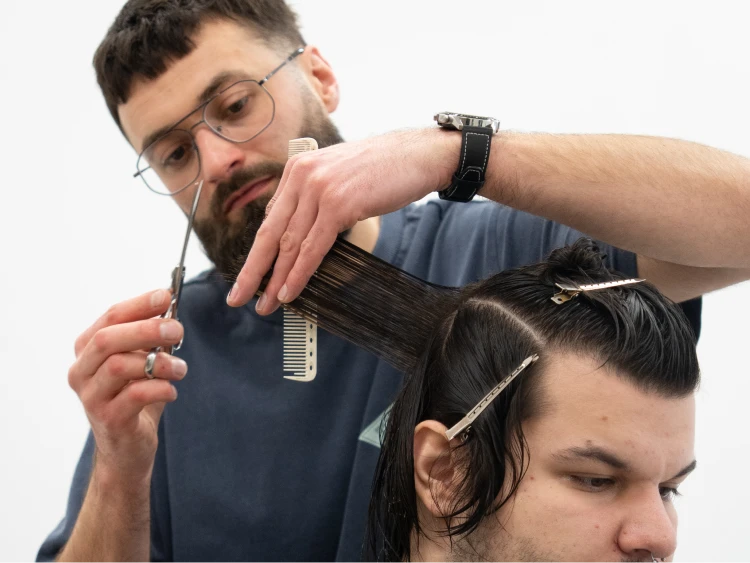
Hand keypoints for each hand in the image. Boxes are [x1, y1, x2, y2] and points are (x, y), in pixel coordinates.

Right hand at [67, 289, 186, 482]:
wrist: (127, 450)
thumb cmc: (136, 398)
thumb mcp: (144, 362)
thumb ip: (152, 337)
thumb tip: (170, 305)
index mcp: (87, 350)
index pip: (109, 317)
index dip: (138, 305)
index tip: (166, 296)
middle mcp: (81, 371)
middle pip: (108, 339)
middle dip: (146, 329)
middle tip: (177, 329)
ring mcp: (91, 397)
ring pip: (120, 366)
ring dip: (159, 362)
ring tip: (181, 368)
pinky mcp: (108, 420)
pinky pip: (134, 395)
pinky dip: (160, 388)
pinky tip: (172, 390)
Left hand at [227, 128, 458, 312]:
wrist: (418, 155)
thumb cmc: (383, 170)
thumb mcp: (337, 178)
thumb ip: (315, 200)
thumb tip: (301, 237)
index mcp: (297, 169)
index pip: (272, 219)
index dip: (259, 252)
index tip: (250, 275)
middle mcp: (302, 176)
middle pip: (270, 233)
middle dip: (253, 270)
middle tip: (238, 297)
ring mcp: (319, 189)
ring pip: (289, 244)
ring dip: (275, 279)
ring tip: (264, 305)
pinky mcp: (338, 204)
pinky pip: (312, 248)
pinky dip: (299, 274)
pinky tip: (288, 292)